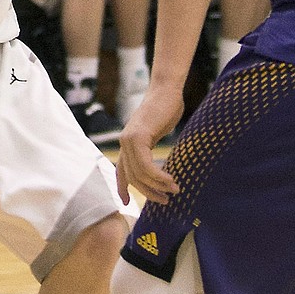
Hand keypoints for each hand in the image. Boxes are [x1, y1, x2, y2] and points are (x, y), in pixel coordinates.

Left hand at [116, 80, 184, 203]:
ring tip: (174, 190)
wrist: (166, 91)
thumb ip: (152, 148)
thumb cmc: (165, 110)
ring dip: (158, 186)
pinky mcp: (138, 137)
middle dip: (149, 192)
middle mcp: (124, 143)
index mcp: (127, 143)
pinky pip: (146, 166)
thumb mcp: (156, 132)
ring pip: (139, 174)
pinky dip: (158, 177)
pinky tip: (170, 180)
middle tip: (166, 200)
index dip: (121, 188)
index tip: (126, 202)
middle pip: (132, 177)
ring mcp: (129, 140)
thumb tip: (158, 167)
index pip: (120, 170)